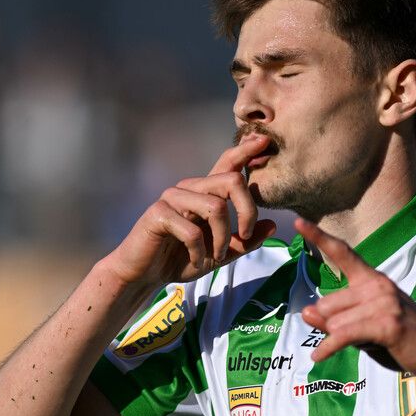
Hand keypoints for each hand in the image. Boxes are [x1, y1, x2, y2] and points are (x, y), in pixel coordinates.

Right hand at [106, 135, 277, 289]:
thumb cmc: (180, 260)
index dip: (245, 151)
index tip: (265, 140)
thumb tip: (271, 226)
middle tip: (245, 236)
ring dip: (223, 238)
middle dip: (247, 211)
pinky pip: (193, 230)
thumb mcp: (220, 254)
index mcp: (204, 193)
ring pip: (215, 207)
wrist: (144, 275)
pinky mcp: (158, 214)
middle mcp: (189, 188)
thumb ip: (244, 241)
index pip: (227, 164)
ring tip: (217, 256)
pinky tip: (196, 261)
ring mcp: (172, 198)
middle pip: (231, 180)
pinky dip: (200, 252)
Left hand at [296, 217, 415, 380]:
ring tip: (366, 344)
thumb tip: (306, 312)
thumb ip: (335, 320)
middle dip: (331, 326)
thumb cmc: (402, 340)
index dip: (319, 237)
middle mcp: (378, 285)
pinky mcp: (387, 323)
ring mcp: (384, 302)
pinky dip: (329, 348)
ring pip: (334, 322)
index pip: (342, 253)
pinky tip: (318, 357)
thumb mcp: (364, 329)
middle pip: (327, 304)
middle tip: (359, 336)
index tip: (298, 222)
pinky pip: (343, 335)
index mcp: (372, 280)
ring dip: (338, 340)